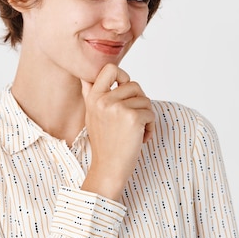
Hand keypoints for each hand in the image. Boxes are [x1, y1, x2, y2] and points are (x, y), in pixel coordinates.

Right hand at [80, 64, 154, 200]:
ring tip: (136, 131)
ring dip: (146, 116)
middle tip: (134, 118)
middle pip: (135, 85)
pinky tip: (141, 138)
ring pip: (145, 100)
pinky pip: (151, 113)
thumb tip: (87, 77)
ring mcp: (117, 108)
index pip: (110, 68)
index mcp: (93, 97)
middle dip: (140, 101)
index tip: (124, 90)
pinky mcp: (132, 118)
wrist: (109, 169)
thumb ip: (91, 94)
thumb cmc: (104, 143)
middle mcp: (103, 100)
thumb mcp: (91, 115)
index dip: (123, 76)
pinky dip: (151, 127)